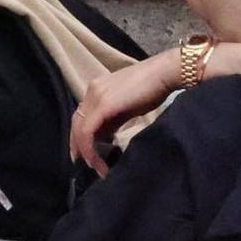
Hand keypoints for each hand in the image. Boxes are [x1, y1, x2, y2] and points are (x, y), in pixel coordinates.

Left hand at [70, 50, 181, 178]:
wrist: (164, 74)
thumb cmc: (153, 89)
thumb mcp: (128, 108)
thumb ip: (113, 120)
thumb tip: (104, 136)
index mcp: (97, 89)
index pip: (82, 116)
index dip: (80, 136)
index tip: (85, 154)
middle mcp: (92, 91)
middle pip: (76, 122)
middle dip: (78, 146)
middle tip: (85, 164)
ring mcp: (96, 96)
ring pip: (80, 128)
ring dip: (85, 151)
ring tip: (96, 166)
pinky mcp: (103, 105)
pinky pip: (88, 131)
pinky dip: (89, 148)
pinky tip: (98, 161)